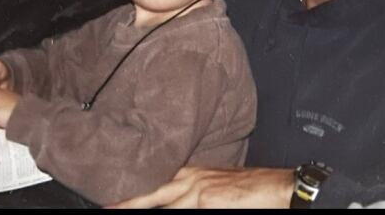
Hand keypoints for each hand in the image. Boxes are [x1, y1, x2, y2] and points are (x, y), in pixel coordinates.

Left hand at [108, 166, 293, 208]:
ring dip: (141, 205)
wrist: (278, 187)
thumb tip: (180, 202)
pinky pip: (181, 211)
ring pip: (162, 201)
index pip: (158, 182)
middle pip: (151, 191)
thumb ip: (196, 194)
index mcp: (193, 173)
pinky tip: (163, 213)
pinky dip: (174, 212)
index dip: (138, 190)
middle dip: (128, 201)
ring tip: (117, 209)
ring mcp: (197, 190)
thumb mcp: (217, 188)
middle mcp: (191, 178)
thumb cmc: (250, 190)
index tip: (117, 198)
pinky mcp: (206, 201)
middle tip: (106, 207)